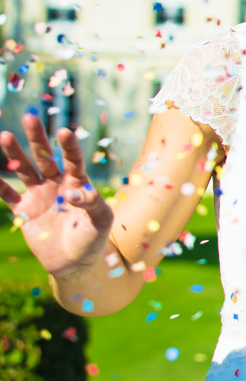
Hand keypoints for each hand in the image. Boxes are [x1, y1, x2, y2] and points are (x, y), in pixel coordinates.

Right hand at [0, 114, 114, 278]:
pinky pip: (7, 194)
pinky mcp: (24, 210)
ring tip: (4, 136)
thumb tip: (75, 192)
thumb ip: (92, 204)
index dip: (68, 146)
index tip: (64, 132)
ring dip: (14, 154)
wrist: (75, 262)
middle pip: (46, 157)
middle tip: (30, 117)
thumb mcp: (101, 221)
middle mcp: (57, 184)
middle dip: (37, 138)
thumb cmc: (93, 239)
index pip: (73, 159)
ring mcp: (39, 195)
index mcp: (77, 183)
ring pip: (25, 170)